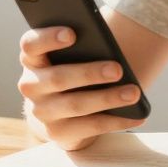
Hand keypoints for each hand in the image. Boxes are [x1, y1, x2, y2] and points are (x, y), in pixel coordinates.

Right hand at [17, 27, 146, 150]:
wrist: (54, 113)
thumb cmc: (69, 71)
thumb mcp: (67, 57)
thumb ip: (80, 47)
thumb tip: (108, 44)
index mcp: (32, 59)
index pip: (31, 45)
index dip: (49, 38)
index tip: (72, 33)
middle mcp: (31, 85)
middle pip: (58, 77)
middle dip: (89, 73)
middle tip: (117, 69)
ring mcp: (41, 112)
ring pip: (75, 105)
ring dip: (107, 99)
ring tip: (133, 93)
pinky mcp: (57, 133)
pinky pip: (90, 127)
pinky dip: (116, 121)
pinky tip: (136, 116)